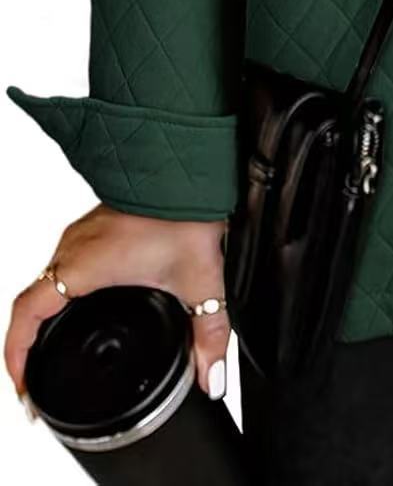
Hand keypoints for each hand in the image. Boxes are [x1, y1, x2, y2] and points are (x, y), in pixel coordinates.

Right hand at [5, 203, 230, 411]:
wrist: (192, 168)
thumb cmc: (188, 211)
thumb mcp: (200, 282)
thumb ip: (208, 336)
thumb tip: (211, 376)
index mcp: (84, 264)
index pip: (27, 314)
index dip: (17, 355)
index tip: (24, 386)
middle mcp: (75, 247)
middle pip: (31, 301)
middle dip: (26, 343)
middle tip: (34, 377)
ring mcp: (83, 234)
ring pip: (46, 280)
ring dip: (42, 315)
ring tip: (49, 347)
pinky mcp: (96, 225)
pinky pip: (63, 265)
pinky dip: (60, 293)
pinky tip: (79, 305)